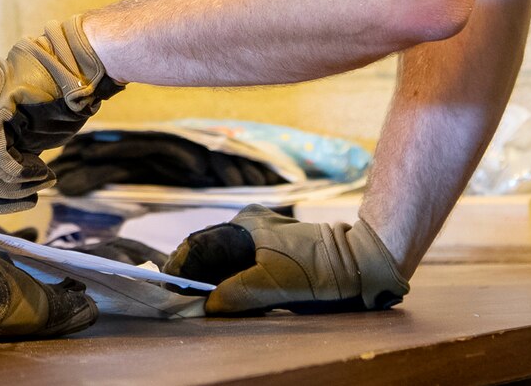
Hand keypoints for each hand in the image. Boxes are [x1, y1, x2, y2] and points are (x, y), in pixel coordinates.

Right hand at [166, 205, 409, 315]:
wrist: (360, 261)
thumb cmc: (319, 268)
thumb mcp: (275, 283)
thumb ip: (237, 293)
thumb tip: (207, 305)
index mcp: (244, 225)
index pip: (199, 245)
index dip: (182, 268)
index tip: (170, 290)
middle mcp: (247, 226)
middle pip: (209, 252)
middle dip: (194, 276)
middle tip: (182, 301)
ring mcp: (259, 238)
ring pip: (223, 260)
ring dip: (211, 281)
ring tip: (200, 303)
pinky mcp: (271, 251)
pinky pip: (240, 265)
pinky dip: (229, 281)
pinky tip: (227, 297)